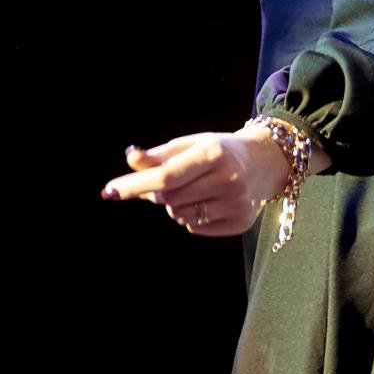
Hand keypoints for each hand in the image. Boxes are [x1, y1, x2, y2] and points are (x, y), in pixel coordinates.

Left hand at [99, 126, 290, 237]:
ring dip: (176, 206)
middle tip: (172, 182)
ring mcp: (236, 203)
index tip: (109, 191)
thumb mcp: (192, 144)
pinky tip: (209, 202)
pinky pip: (196, 228)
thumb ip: (159, 155)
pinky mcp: (240, 223)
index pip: (166, 176)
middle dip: (160, 194)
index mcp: (213, 153)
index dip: (135, 185)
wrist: (265, 161)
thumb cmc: (219, 150)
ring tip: (196, 189)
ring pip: (181, 216)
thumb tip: (130, 159)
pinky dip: (193, 217)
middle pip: (170, 199)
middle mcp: (228, 179)